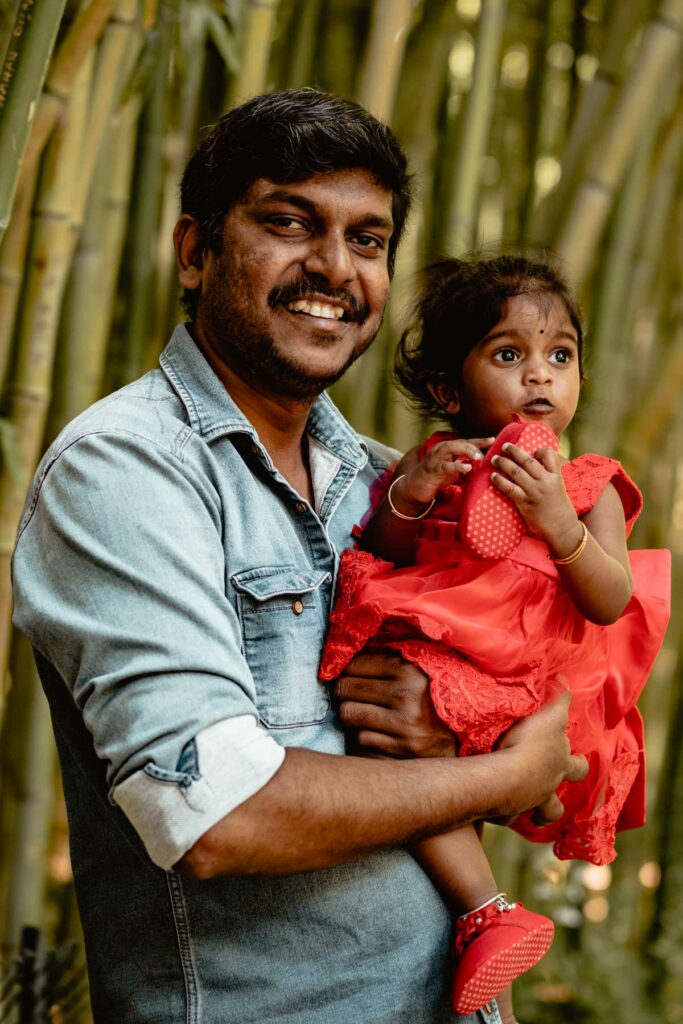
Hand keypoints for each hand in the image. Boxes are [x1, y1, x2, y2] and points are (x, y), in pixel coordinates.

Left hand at [333, 651, 457, 758]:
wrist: (476, 729)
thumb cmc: (443, 693)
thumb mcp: (424, 667)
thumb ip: (393, 659)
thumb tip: (350, 656)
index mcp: (408, 669)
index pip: (354, 665)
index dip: (346, 670)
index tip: (349, 675)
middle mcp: (404, 696)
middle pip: (345, 689)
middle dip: (344, 692)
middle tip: (350, 694)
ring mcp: (403, 725)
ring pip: (349, 715)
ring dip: (352, 715)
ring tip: (364, 713)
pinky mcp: (402, 750)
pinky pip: (363, 740)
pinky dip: (366, 736)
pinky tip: (378, 732)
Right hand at [395, 437, 493, 507]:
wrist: (414, 488)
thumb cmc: (435, 478)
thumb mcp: (452, 471)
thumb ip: (465, 467)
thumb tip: (481, 467)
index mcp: (447, 449)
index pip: (465, 442)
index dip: (479, 440)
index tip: (493, 439)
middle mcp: (441, 450)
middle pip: (459, 442)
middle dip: (474, 445)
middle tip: (486, 452)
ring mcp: (435, 458)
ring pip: (451, 448)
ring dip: (466, 450)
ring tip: (478, 457)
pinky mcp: (432, 469)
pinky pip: (445, 465)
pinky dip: (457, 465)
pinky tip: (467, 467)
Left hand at [490, 443, 578, 548]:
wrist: (563, 528)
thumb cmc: (560, 508)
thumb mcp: (559, 488)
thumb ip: (549, 476)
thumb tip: (536, 467)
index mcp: (555, 476)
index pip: (548, 455)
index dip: (538, 450)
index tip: (530, 450)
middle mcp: (545, 481)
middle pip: (527, 460)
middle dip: (514, 451)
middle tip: (504, 446)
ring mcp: (535, 491)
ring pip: (516, 471)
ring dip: (503, 463)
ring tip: (494, 459)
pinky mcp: (526, 503)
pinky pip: (510, 488)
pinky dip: (500, 481)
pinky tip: (493, 476)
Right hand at [492, 687, 587, 822]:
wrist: (504, 776)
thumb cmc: (529, 744)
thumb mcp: (548, 716)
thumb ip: (558, 700)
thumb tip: (566, 679)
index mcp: (559, 765)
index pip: (578, 767)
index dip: (578, 763)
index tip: (578, 760)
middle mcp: (548, 788)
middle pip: (559, 803)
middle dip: (556, 799)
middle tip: (548, 791)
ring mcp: (528, 804)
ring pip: (538, 816)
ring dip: (536, 814)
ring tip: (528, 812)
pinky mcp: (506, 813)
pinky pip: (506, 817)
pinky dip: (503, 814)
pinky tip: (495, 810)